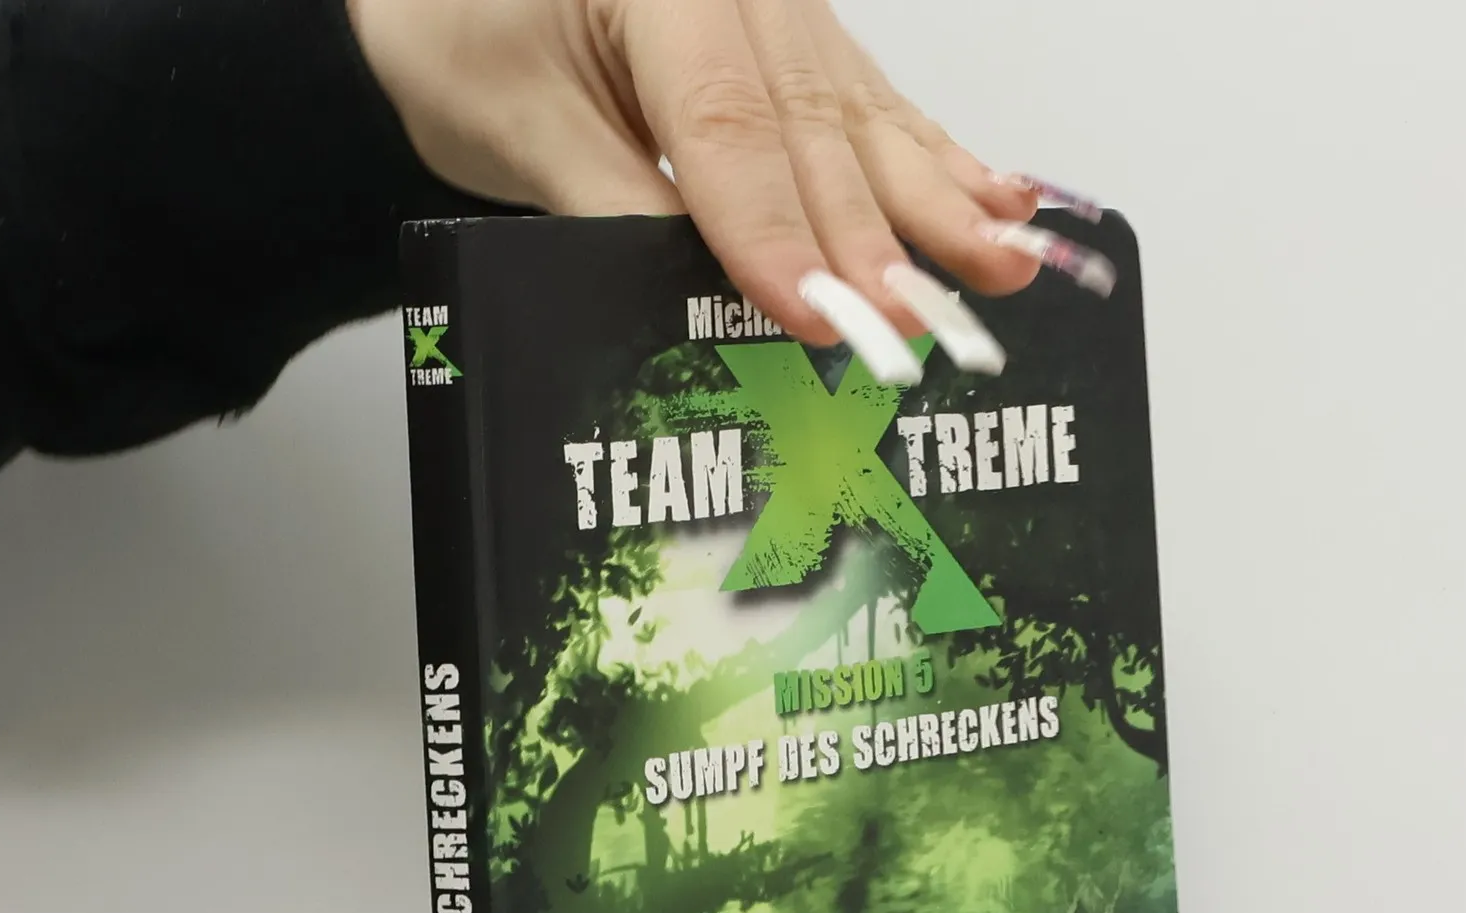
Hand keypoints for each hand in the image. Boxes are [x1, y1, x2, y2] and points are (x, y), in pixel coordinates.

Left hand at [348, 0, 1049, 357]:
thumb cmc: (460, 29)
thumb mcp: (519, 129)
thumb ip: (620, 212)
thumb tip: (715, 305)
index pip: (731, 131)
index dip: (780, 236)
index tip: (822, 321)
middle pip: (818, 131)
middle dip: (879, 242)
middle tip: (933, 326)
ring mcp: (777, 6)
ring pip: (864, 119)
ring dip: (938, 205)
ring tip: (1005, 266)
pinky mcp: (794, 40)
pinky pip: (874, 103)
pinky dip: (935, 160)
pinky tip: (1000, 193)